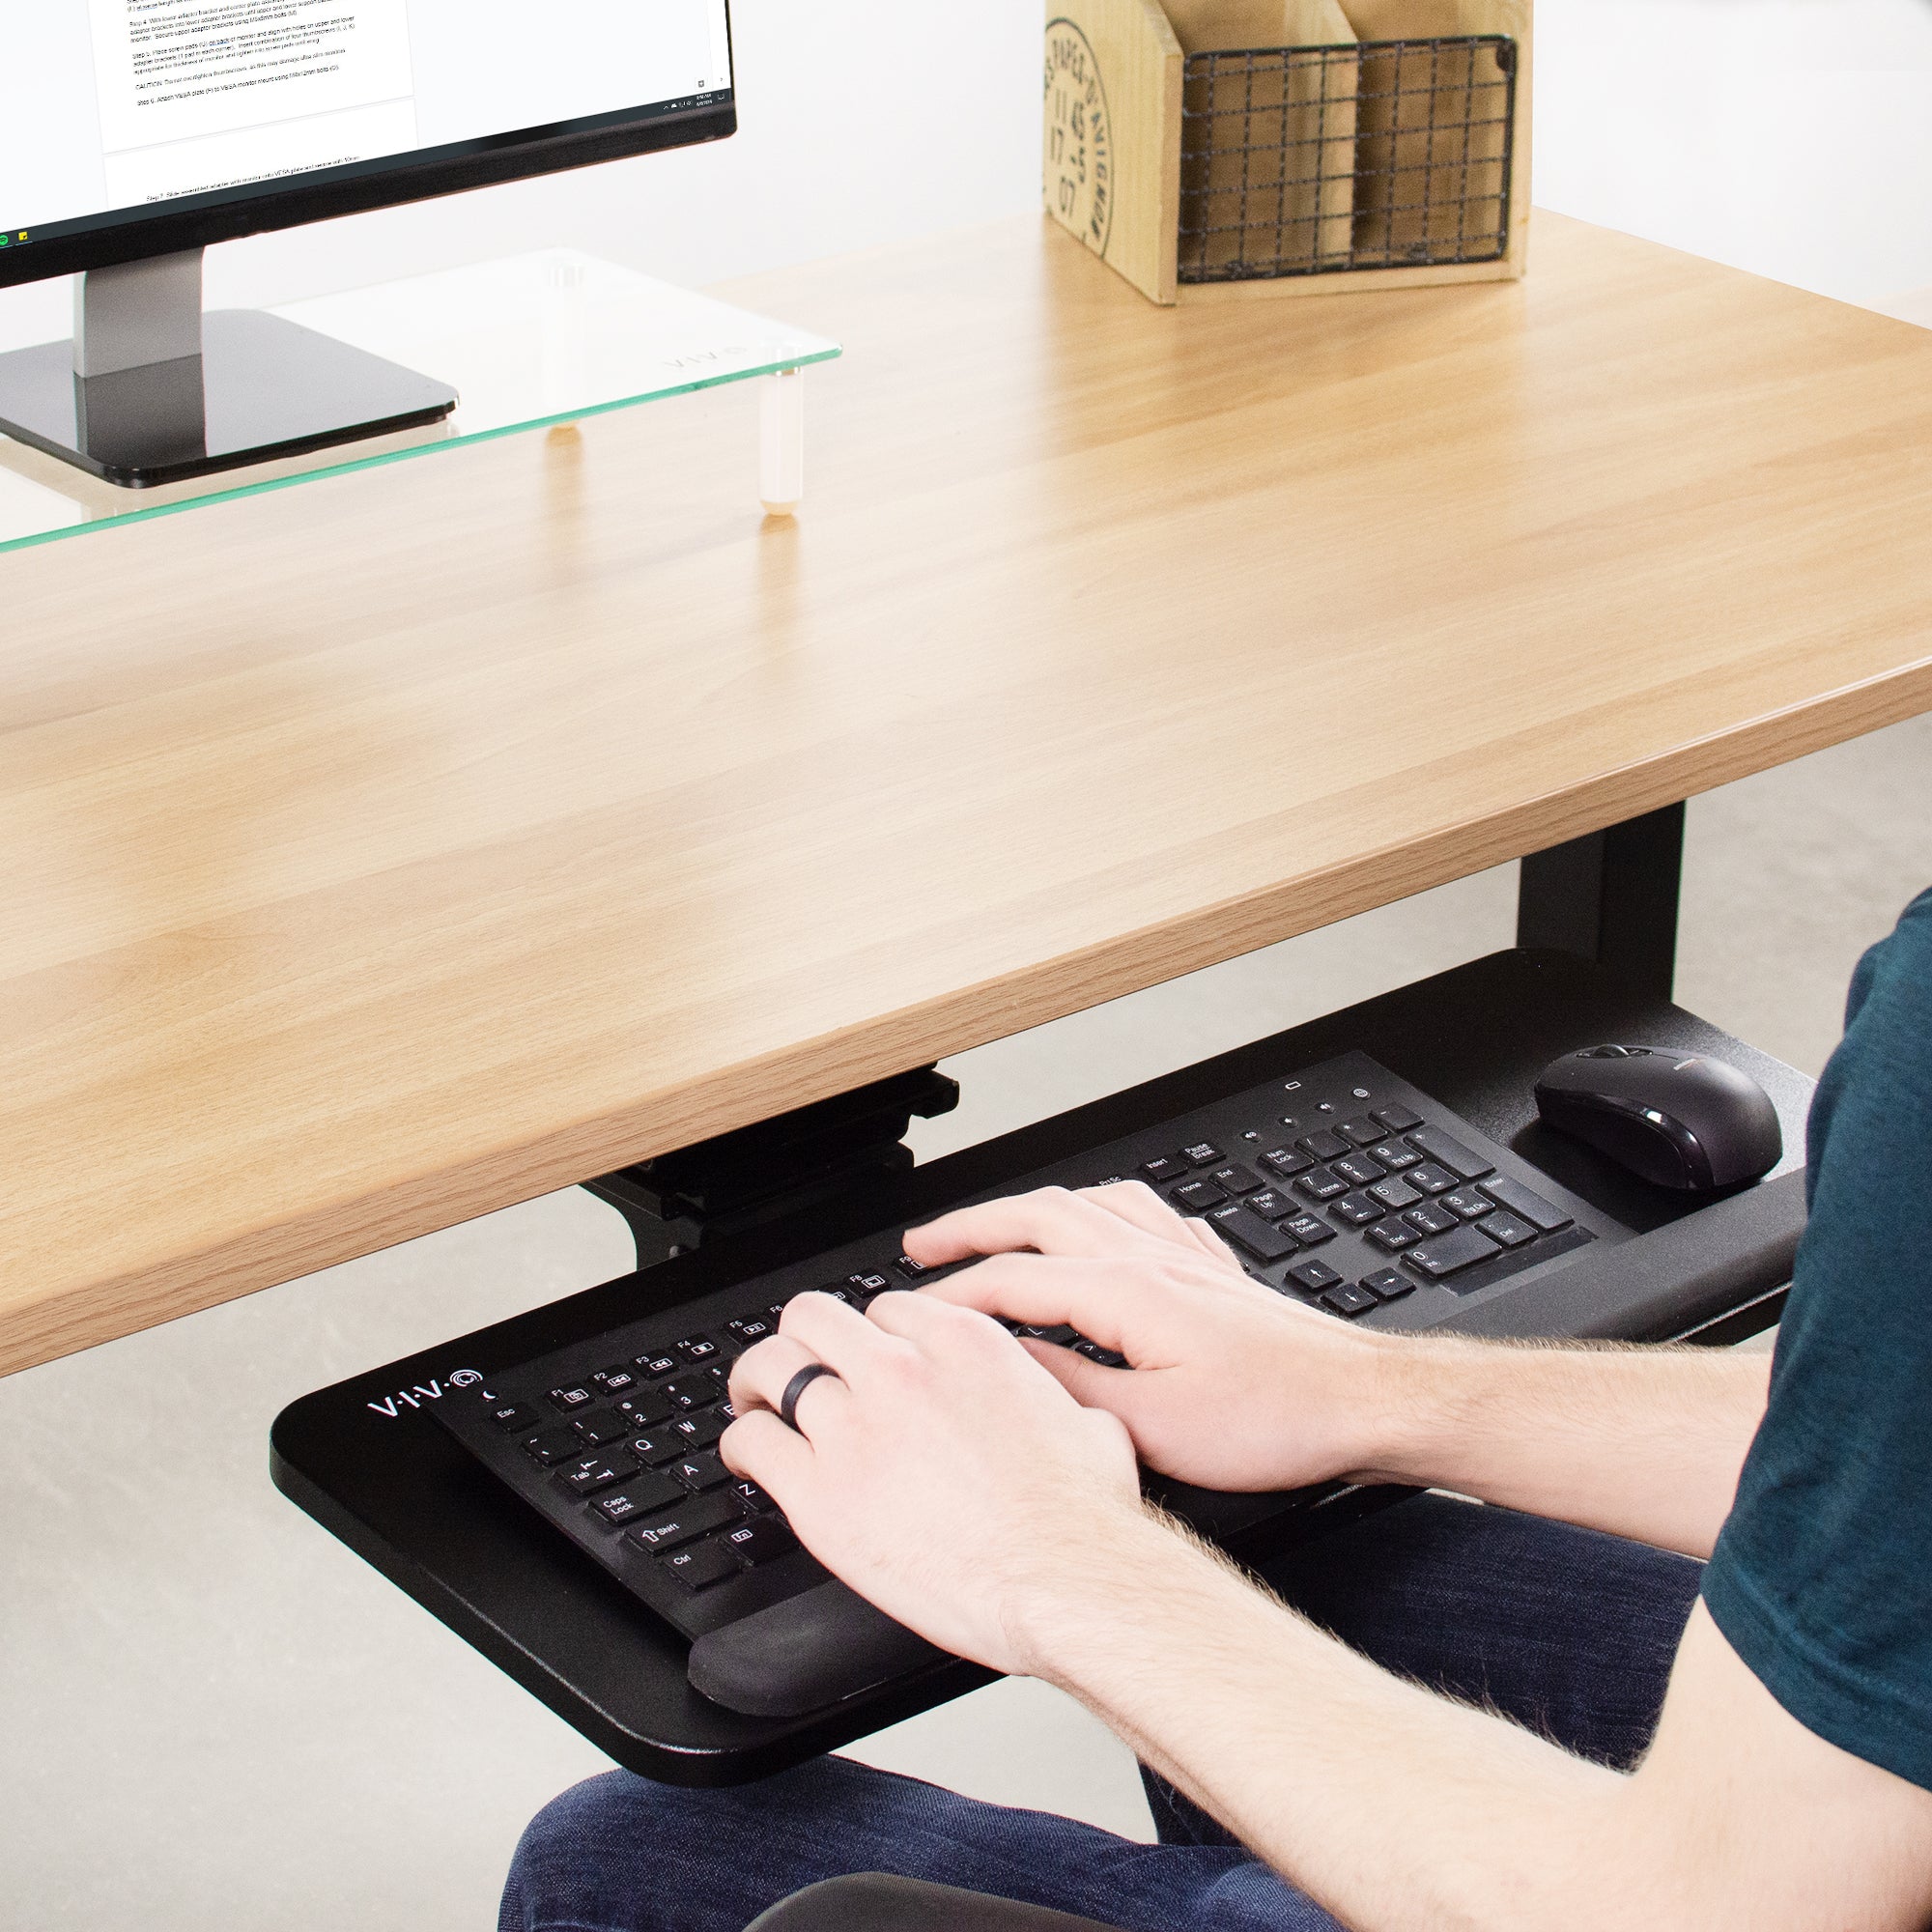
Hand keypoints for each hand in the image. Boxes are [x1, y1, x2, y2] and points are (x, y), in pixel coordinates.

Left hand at [721, 1288, 1149, 1674]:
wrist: (1066, 1580)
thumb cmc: (1082, 1518)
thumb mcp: (1088, 1421)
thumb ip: (1050, 1397)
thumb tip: (1056, 1405)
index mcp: (963, 1344)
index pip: (885, 1308)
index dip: (871, 1335)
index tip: (865, 1358)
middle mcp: (900, 1371)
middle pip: (813, 1318)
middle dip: (803, 1341)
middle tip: (800, 1368)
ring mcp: (854, 1427)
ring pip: (770, 1367)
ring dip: (757, 1383)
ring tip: (755, 1402)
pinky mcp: (819, 1493)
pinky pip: (752, 1443)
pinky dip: (742, 1447)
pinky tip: (749, 1459)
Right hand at [904, 1182, 1402, 1493]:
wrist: (1361, 1402)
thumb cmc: (1275, 1420)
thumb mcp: (1153, 1429)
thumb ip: (1070, 1389)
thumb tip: (1009, 1363)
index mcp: (1128, 1291)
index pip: (1013, 1279)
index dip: (953, 1295)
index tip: (911, 1312)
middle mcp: (1153, 1258)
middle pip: (1040, 1215)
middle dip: (972, 1225)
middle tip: (924, 1245)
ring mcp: (1185, 1257)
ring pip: (1089, 1203)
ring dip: (1030, 1208)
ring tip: (995, 1223)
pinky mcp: (1214, 1271)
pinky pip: (1144, 1213)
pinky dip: (1102, 1209)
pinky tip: (1103, 1222)